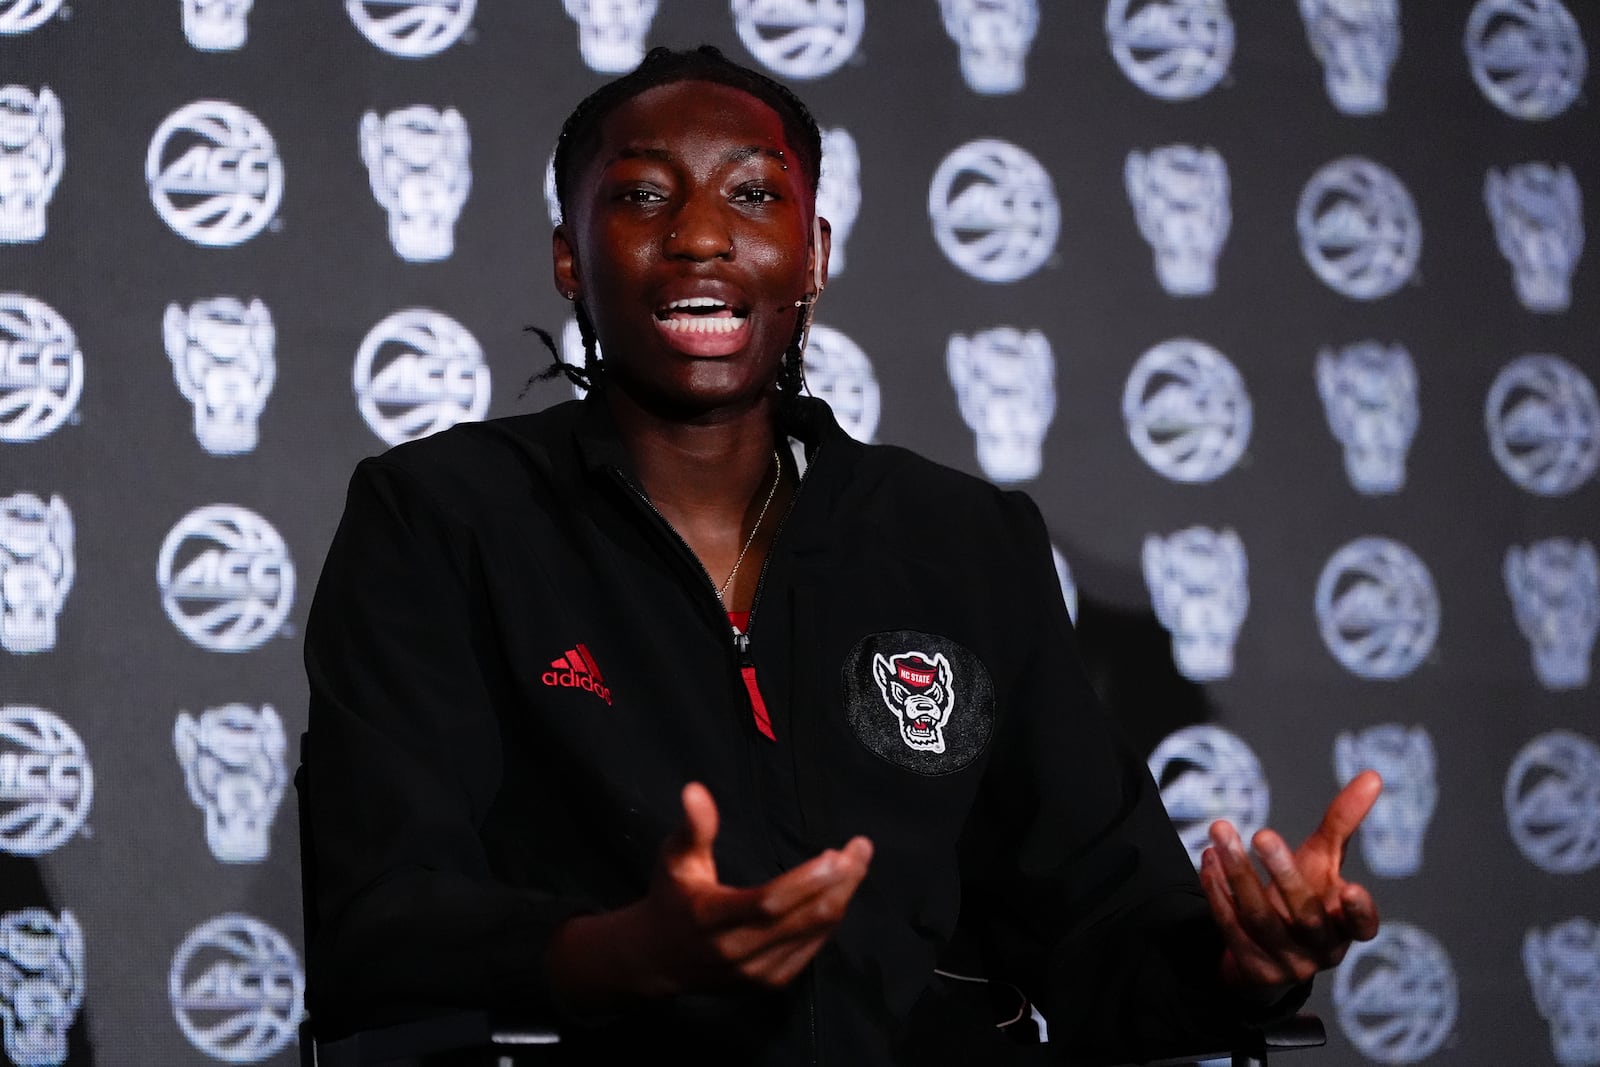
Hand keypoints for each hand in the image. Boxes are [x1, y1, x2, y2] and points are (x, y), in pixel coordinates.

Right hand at [546, 782, 872, 1008]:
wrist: (659, 958)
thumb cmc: (672, 897)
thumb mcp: (675, 858)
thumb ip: (694, 827)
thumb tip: (695, 790)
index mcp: (712, 918)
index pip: (768, 902)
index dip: (807, 880)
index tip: (838, 854)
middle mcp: (736, 950)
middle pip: (803, 917)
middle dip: (840, 882)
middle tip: (861, 848)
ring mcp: (756, 972)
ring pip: (814, 933)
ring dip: (842, 896)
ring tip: (857, 862)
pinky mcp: (770, 981)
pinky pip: (812, 948)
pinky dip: (830, 919)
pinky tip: (840, 891)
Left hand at [1199, 770, 1381, 1002]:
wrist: (1268, 950)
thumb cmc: (1305, 894)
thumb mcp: (1324, 861)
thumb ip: (1343, 824)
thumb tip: (1373, 776)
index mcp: (1346, 926)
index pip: (1362, 925)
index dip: (1359, 912)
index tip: (1351, 888)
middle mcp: (1321, 949)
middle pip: (1304, 914)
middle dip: (1283, 873)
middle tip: (1263, 833)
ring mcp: (1287, 963)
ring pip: (1260, 919)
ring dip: (1238, 874)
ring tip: (1220, 833)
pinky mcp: (1253, 969)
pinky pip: (1231, 928)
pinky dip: (1217, 893)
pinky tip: (1208, 860)